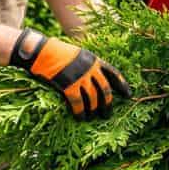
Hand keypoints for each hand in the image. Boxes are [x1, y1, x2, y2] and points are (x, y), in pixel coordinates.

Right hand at [9, 28, 130, 120]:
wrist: (40, 51)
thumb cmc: (56, 52)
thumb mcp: (77, 54)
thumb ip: (87, 64)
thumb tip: (94, 77)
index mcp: (94, 59)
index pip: (114, 73)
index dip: (122, 85)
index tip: (128, 95)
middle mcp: (90, 68)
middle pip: (105, 89)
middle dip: (108, 103)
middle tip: (108, 114)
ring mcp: (80, 77)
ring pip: (93, 98)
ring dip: (94, 110)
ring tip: (94, 118)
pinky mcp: (68, 86)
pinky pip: (78, 103)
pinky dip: (81, 112)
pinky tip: (81, 118)